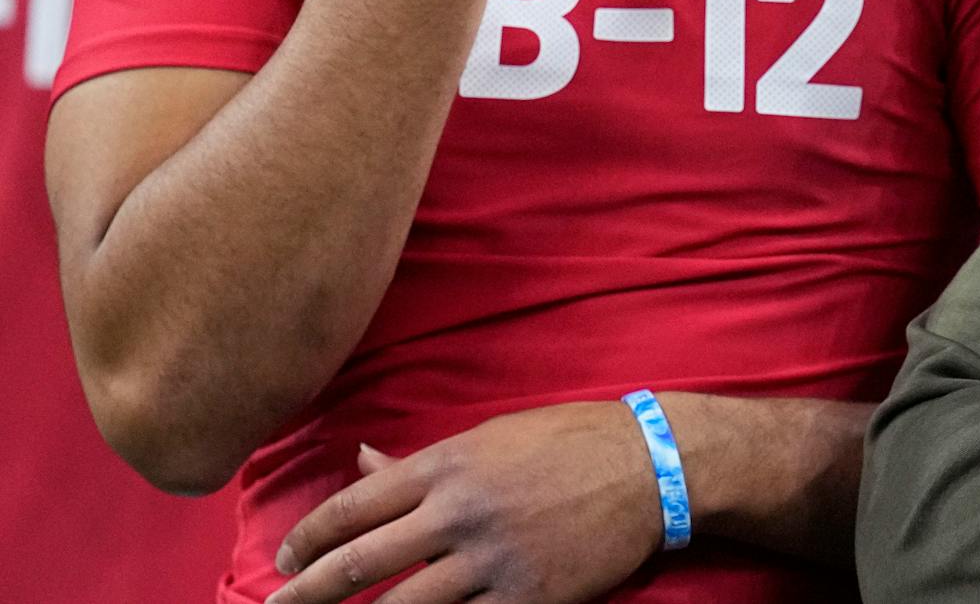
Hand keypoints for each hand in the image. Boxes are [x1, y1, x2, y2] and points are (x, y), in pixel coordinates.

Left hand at [267, 401, 663, 603]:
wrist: (650, 466)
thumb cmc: (568, 442)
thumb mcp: (490, 436)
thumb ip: (422, 461)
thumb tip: (362, 460)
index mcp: (448, 465)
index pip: (354, 507)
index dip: (309, 538)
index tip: (285, 561)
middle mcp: (459, 512)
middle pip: (359, 566)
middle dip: (304, 596)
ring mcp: (491, 561)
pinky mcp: (525, 599)